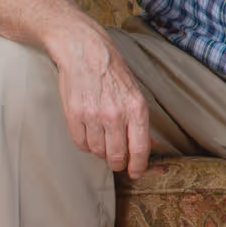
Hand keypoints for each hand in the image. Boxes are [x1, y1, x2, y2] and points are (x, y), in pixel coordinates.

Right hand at [50, 29, 152, 178]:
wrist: (86, 53)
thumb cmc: (114, 74)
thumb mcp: (136, 94)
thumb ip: (142, 122)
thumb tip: (151, 145)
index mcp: (137, 109)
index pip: (140, 148)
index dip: (138, 166)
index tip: (136, 173)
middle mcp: (116, 115)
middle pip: (117, 155)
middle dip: (118, 164)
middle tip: (118, 163)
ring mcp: (94, 116)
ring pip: (98, 151)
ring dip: (101, 152)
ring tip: (103, 142)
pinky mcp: (74, 115)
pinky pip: (80, 143)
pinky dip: (86, 144)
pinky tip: (89, 135)